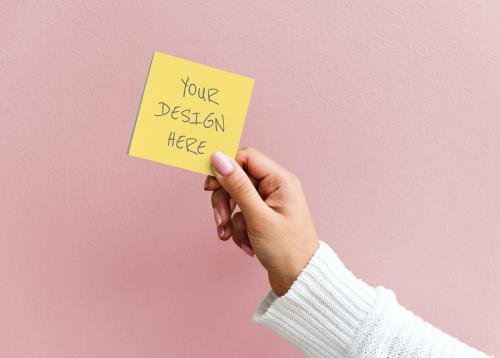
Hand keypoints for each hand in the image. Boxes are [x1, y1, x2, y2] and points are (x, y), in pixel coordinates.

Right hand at [204, 147, 318, 296]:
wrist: (299, 280)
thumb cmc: (286, 250)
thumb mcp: (257, 217)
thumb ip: (237, 186)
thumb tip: (218, 157)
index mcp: (281, 180)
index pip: (246, 157)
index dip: (225, 168)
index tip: (209, 186)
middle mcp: (276, 187)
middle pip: (237, 178)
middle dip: (225, 200)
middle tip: (221, 220)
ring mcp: (269, 202)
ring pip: (236, 197)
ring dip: (229, 217)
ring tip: (230, 237)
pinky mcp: (263, 216)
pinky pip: (241, 213)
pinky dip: (238, 228)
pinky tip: (245, 245)